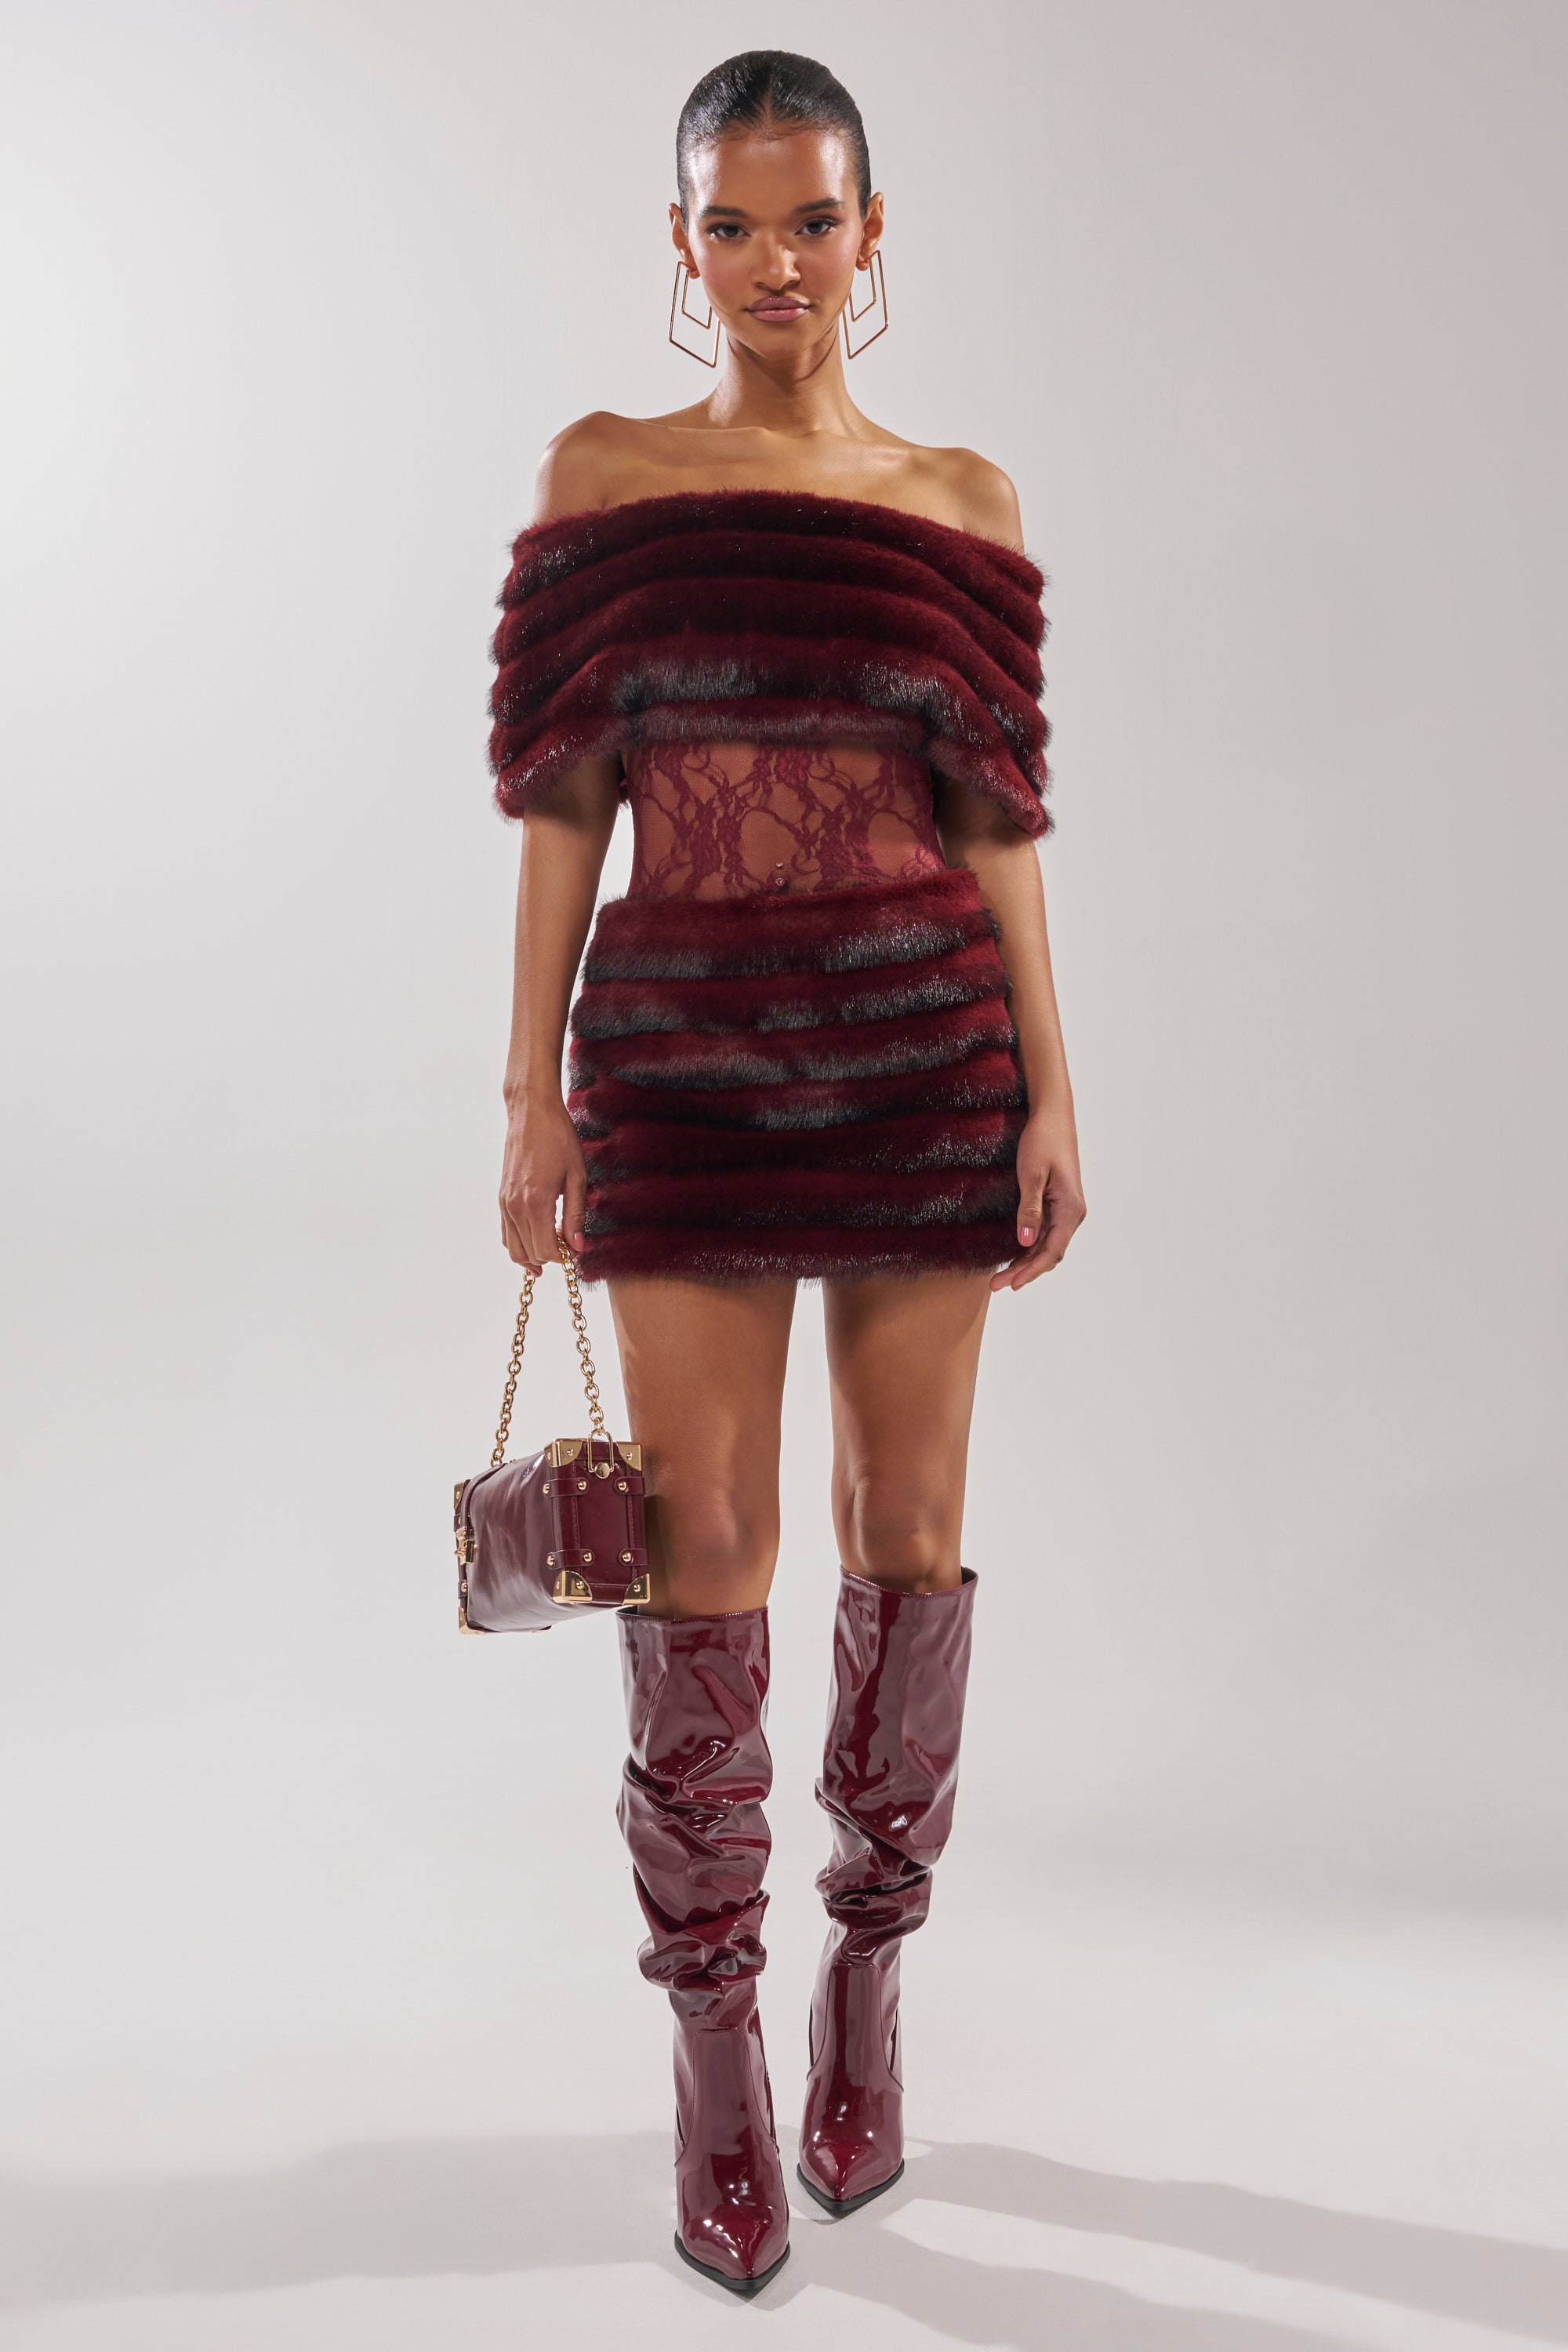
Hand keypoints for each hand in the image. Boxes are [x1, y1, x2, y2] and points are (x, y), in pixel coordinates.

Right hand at [499, 1092, 588, 1273]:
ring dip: (534, 1254)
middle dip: (552, 1256)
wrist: (531, 1112)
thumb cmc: (558, 1138)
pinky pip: (506, 1233)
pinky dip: (520, 1243)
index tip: (577, 1247)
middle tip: (570, 1243)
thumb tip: (578, 1246)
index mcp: (536, 1202)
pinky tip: (537, 1238)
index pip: (546, 1250)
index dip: (564, 1256)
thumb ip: (576, 1215)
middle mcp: (515, 1207)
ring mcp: (505, 1203)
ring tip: (554, 1246)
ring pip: (514, 1249)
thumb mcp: (577, 1176)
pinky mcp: (501, 1197)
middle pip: (530, 1253)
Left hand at [991, 1104, 1085, 1291]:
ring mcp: (1065, 1210)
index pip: (1052, 1251)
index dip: (1031, 1270)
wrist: (1053, 1116)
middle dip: (1024, 1271)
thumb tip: (1025, 1242)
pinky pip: (1044, 1233)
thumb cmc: (1043, 1140)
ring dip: (1025, 1261)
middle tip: (996, 1285)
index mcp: (1070, 1209)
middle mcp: (1072, 1213)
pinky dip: (1028, 1247)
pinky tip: (1012, 1255)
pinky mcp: (1056, 1204)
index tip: (1010, 1284)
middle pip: (1049, 1253)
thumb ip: (1030, 1209)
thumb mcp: (1032, 1174)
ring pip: (1047, 1245)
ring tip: (1001, 1276)